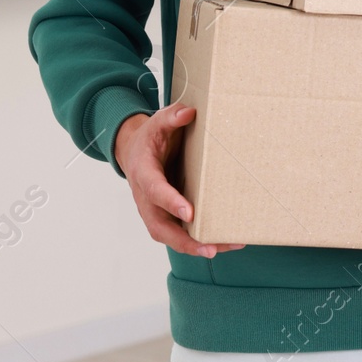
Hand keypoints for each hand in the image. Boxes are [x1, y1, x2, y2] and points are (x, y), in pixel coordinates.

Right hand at [115, 104, 245, 258]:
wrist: (136, 150)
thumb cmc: (152, 136)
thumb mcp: (159, 121)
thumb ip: (172, 116)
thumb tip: (189, 112)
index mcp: (143, 173)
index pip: (155, 190)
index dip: (170, 202)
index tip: (188, 213)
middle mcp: (146, 197)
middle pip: (159, 226)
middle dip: (184, 240)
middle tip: (210, 248)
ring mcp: (155, 209)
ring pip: (170, 235)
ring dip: (195, 245)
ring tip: (225, 248)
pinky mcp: (166, 214)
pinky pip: (179, 232)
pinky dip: (199, 240)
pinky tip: (225, 241)